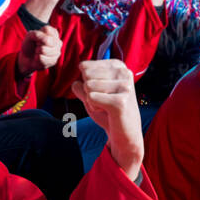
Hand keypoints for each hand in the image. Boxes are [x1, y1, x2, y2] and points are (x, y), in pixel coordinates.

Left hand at [17, 25, 61, 76]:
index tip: (36, 38)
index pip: (47, 29)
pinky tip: (38, 58)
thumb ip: (37, 34)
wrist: (27, 59)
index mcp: (53, 32)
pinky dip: (36, 58)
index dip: (38, 34)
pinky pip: (41, 58)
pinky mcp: (53, 61)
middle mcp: (57, 41)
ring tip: (37, 52)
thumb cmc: (30, 45)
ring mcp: (57, 52)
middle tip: (37, 46)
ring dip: (37, 52)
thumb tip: (47, 40)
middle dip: (38, 43)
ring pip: (44, 50)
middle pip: (47, 40)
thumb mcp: (30, 36)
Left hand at [70, 59, 143, 181]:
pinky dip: (93, 107)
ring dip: (91, 100)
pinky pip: (91, 98)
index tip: (101, 92)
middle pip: (86, 75)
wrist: (124, 133)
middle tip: (103, 101)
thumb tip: (75, 83)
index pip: (85, 66)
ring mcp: (124, 86)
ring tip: (106, 106)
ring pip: (88, 86)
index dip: (86, 83)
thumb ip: (80, 87)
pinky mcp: (121, 101)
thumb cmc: (107, 111)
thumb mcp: (91, 96)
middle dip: (88, 91)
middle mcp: (124, 72)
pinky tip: (107, 112)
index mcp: (117, 66)